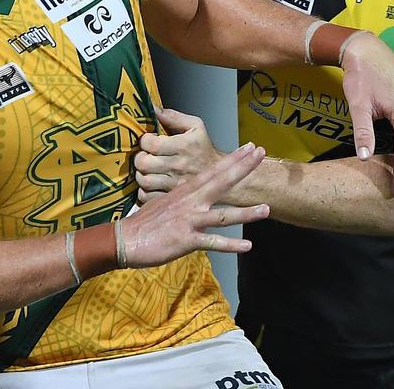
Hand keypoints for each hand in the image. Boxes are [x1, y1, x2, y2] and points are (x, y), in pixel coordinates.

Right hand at [122, 140, 269, 265]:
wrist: (125, 238)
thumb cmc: (145, 222)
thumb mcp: (163, 200)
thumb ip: (181, 196)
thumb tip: (189, 190)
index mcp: (186, 191)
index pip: (213, 171)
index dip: (233, 160)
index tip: (249, 147)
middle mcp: (191, 201)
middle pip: (221, 182)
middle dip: (243, 168)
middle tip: (261, 154)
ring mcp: (190, 220)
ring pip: (223, 216)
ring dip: (246, 213)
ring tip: (267, 209)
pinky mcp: (186, 240)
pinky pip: (213, 243)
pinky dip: (231, 245)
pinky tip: (248, 246)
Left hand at [134, 107, 223, 201]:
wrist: (220, 176)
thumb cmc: (203, 149)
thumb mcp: (195, 126)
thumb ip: (172, 117)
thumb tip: (153, 107)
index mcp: (184, 146)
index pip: (151, 144)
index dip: (144, 141)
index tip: (148, 141)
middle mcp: (179, 166)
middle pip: (144, 163)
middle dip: (140, 158)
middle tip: (145, 156)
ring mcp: (175, 184)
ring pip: (144, 181)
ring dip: (141, 174)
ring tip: (147, 169)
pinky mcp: (172, 198)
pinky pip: (147, 197)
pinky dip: (144, 191)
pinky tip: (150, 183)